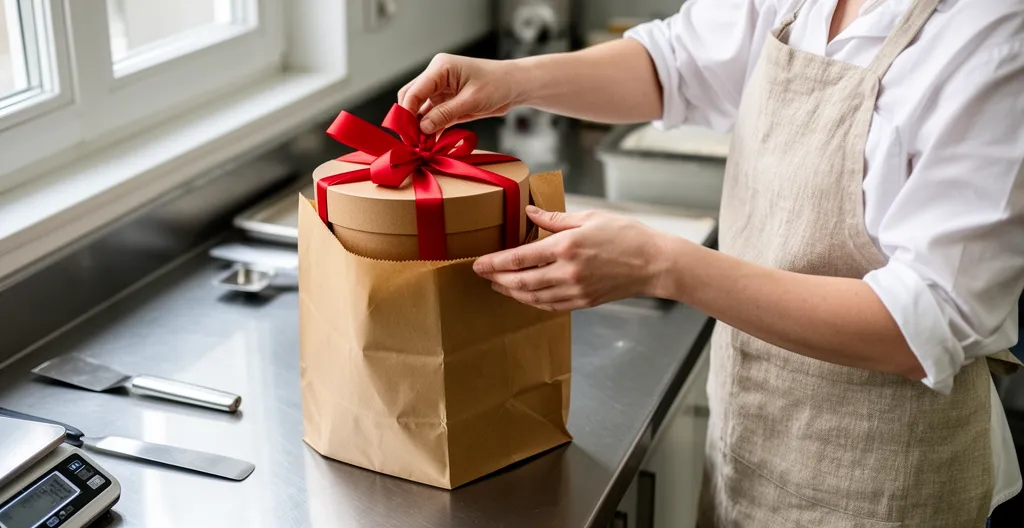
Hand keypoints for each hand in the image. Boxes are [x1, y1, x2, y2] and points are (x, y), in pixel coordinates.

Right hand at [398, 53, 527, 134]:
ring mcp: (441, 90)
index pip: (413, 91)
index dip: (406, 113)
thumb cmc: (497, 85)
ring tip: (420, 145)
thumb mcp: (471, 101)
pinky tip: (431, 142)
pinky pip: (433, 116)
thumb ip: (445, 114)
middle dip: (409, 120)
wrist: (515, 86)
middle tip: (412, 142)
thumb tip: (422, 128)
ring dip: (420, 126)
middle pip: (411, 98)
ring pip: (420, 109)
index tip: (407, 134)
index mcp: (439, 68)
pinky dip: (431, 128)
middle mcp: (436, 77)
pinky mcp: (447, 102)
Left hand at [473, 206, 670, 310]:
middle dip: (497, 279)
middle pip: (521, 282)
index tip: (478, 263)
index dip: (495, 263)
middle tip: (483, 275)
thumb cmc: (626, 235)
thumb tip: (529, 213)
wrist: (655, 263)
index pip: (520, 258)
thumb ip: (555, 219)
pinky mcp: (584, 302)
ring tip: (498, 285)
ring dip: (511, 293)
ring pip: (533, 298)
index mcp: (566, 247)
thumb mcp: (590, 217)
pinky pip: (550, 306)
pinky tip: (525, 296)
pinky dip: (533, 302)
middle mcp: (567, 272)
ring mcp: (576, 290)